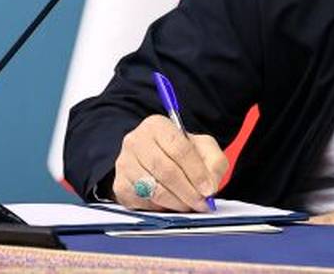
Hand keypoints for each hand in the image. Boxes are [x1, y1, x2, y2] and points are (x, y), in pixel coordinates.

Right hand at [113, 114, 227, 211]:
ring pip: (153, 189)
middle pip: (165, 170)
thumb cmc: (179, 153)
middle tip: (202, 203)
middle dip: (188, 191)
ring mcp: (124, 163)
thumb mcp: (202, 148)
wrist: (156, 159)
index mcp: (157, 125)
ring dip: (176, 202)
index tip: (209, 189)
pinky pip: (143, 202)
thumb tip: (209, 186)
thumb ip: (213, 162)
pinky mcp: (120, 185)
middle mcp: (136, 141)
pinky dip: (160, 208)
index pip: (179, 148)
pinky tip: (171, 206)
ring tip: (190, 206)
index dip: (196, 172)